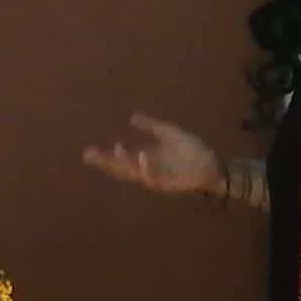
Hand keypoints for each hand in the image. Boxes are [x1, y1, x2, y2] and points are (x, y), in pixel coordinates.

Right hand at [83, 114, 223, 195]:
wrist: (212, 165)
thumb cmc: (192, 151)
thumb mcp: (168, 134)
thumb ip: (151, 126)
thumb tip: (131, 117)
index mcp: (146, 157)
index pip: (121, 157)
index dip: (105, 155)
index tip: (88, 150)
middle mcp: (147, 169)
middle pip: (122, 167)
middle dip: (106, 162)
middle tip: (88, 155)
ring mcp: (157, 177)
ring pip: (135, 172)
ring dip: (126, 161)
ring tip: (116, 147)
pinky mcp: (168, 183)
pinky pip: (154, 177)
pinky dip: (147, 168)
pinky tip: (141, 156)